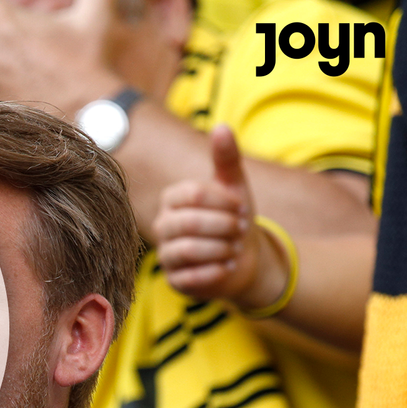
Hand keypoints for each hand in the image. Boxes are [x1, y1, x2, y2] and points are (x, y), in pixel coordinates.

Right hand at [155, 126, 287, 310]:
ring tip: (234, 249)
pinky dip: (216, 271)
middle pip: (190, 222)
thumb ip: (226, 159)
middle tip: (240, 230)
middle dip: (225, 226)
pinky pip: (190, 277)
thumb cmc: (235, 219)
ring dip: (222, 249)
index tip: (241, 208)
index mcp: (173, 199)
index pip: (192, 193)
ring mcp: (166, 254)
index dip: (223, 201)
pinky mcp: (174, 281)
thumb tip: (222, 126)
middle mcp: (163, 225)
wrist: (243, 259)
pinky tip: (227, 267)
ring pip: (188, 250)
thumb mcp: (235, 188)